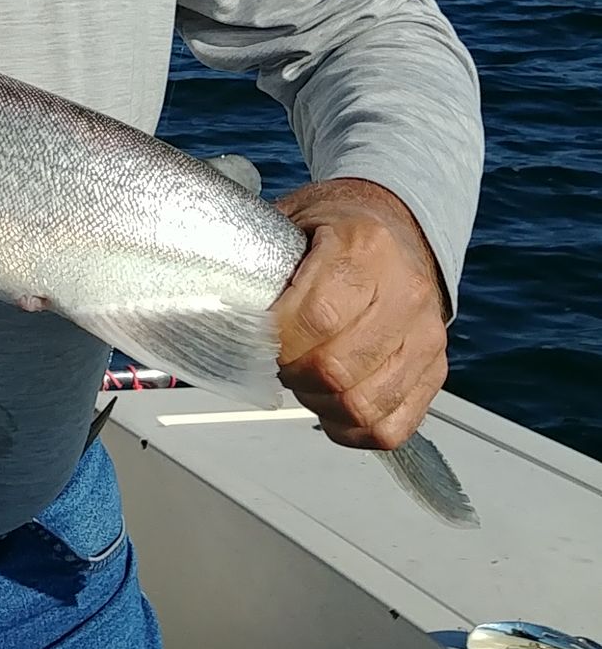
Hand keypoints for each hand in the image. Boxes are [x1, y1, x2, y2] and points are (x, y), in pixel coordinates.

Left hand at [272, 178, 449, 449]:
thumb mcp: (293, 219)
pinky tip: (332, 406)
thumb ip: (259, 259)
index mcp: (365, 246)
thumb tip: (213, 307)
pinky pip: (393, 426)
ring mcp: (426, 334)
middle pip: (337, 367)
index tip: (255, 337)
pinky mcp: (435, 368)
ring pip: (364, 404)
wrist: (398, 223)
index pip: (316, 315)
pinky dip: (353, 430)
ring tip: (303, 381)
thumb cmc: (336, 225)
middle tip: (276, 361)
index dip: (276, 340)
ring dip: (320, 405)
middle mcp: (405, 291)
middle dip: (292, 374)